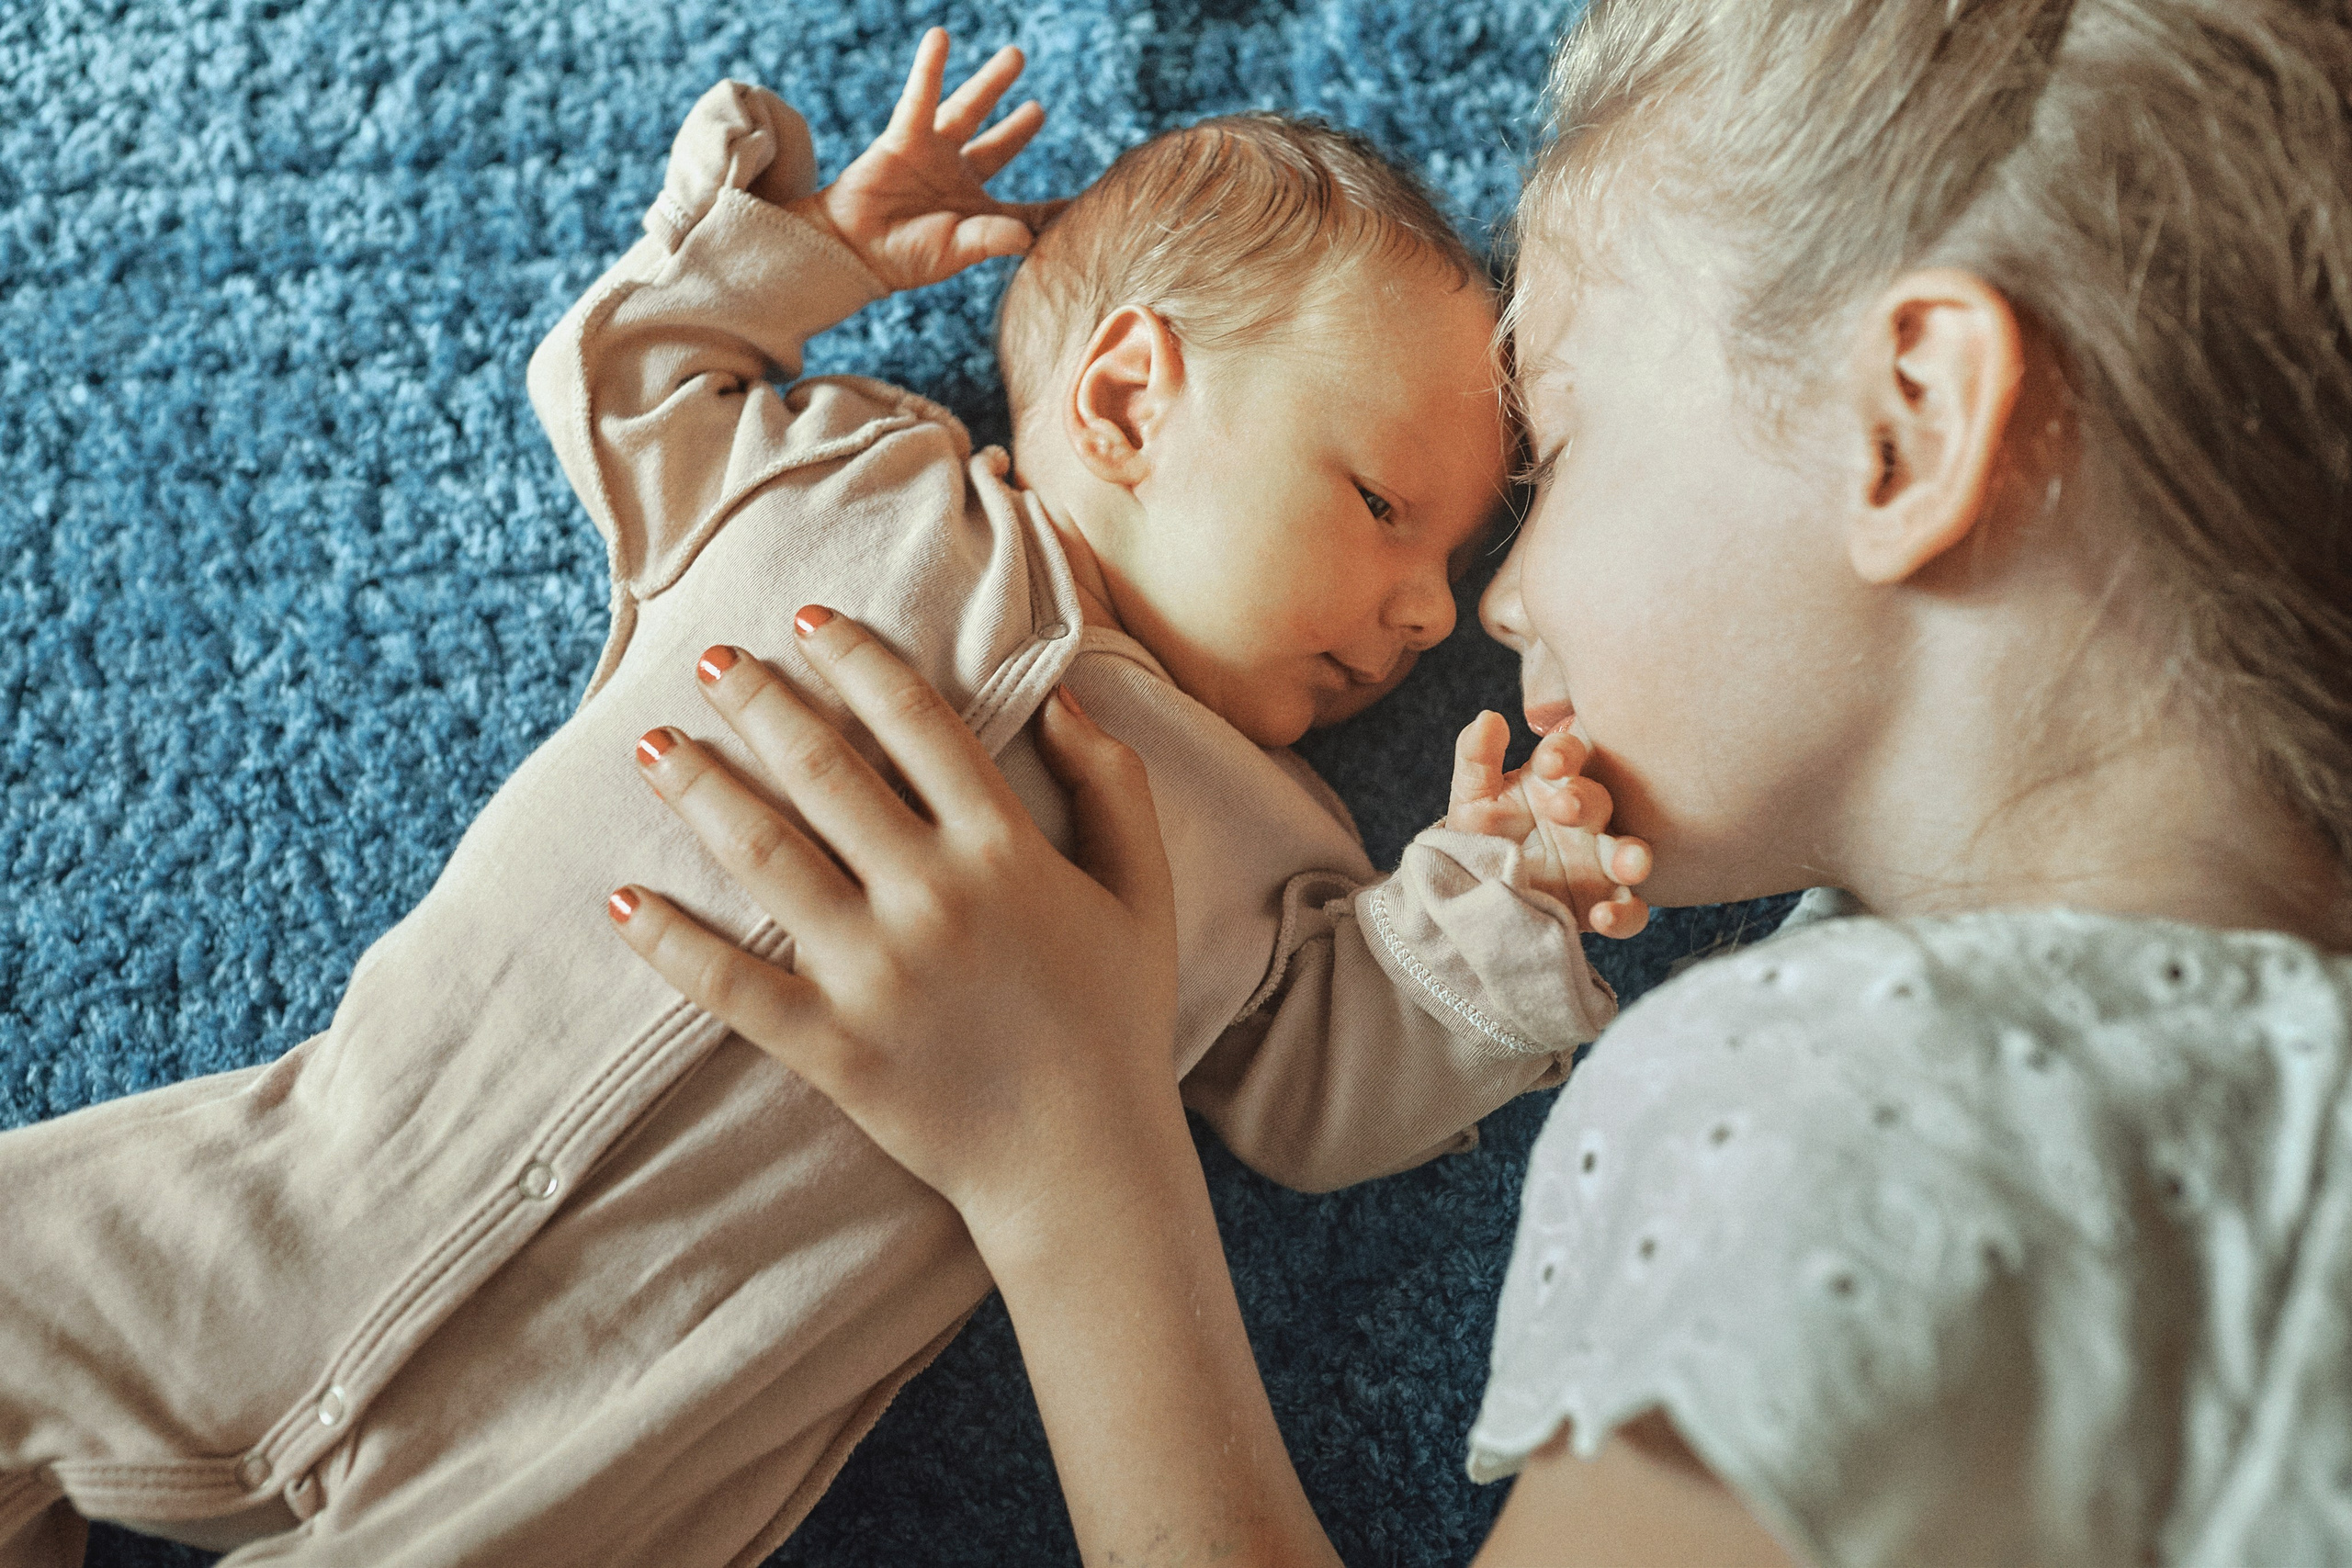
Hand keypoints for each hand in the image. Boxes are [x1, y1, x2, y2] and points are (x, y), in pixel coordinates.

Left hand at [607, 612, 1179, 1239]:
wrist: (1084, 1163)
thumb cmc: (1116, 1021)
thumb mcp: (1143, 893)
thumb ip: (1117, 787)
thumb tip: (1064, 697)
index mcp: (1006, 852)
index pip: (919, 724)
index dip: (859, 661)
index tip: (812, 621)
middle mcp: (932, 898)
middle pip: (822, 771)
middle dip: (758, 702)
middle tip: (708, 660)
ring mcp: (874, 973)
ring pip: (763, 856)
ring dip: (700, 791)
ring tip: (653, 746)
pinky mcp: (831, 1046)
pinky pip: (731, 986)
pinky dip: (671, 945)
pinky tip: (623, 902)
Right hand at [785, 28, 1066, 292]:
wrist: (850, 251)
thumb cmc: (903, 259)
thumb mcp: (954, 251)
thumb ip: (991, 239)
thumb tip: (1029, 237)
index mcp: (978, 215)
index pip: (1027, 212)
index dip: (1053, 212)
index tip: (1086, 208)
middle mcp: (958, 181)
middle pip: (998, 147)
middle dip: (1019, 128)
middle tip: (1040, 109)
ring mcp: (933, 157)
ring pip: (969, 112)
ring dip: (991, 83)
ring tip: (1016, 55)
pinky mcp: (903, 139)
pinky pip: (920, 98)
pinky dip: (930, 69)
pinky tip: (941, 37)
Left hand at [1445, 711, 1652, 937]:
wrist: (1478, 894)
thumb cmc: (1482, 836)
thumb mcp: (1472, 799)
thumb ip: (1476, 758)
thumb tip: (1489, 718)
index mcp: (1556, 782)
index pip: (1568, 756)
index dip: (1562, 754)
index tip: (1547, 761)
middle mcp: (1585, 817)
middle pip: (1599, 800)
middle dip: (1586, 802)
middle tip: (1564, 807)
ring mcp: (1599, 860)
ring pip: (1630, 853)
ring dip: (1632, 857)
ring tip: (1627, 865)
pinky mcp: (1604, 902)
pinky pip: (1630, 910)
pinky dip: (1624, 915)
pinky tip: (1603, 916)